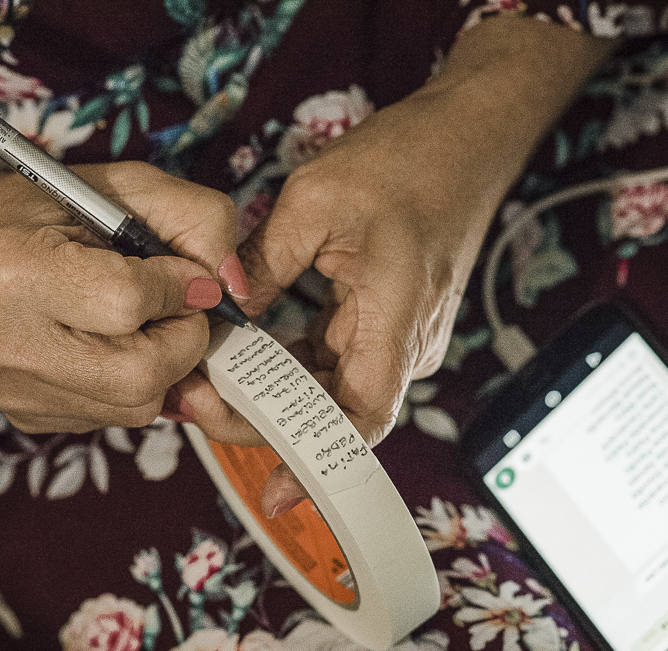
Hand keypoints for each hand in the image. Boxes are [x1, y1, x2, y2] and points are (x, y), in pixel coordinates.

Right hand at [0, 136, 239, 432]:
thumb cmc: (54, 214)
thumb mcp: (128, 186)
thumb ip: (198, 219)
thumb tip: (231, 290)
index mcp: (14, 269)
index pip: (129, 302)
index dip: (179, 289)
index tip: (189, 277)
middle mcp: (2, 341)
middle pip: (139, 374)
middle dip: (181, 342)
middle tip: (177, 311)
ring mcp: (11, 390)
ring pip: (137, 405)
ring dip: (164, 366)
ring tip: (144, 326)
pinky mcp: (27, 418)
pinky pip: (117, 418)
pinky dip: (136, 384)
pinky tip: (114, 348)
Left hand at [196, 16, 612, 515]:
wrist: (469, 137)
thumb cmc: (410, 161)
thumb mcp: (317, 201)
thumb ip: (265, 263)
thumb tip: (225, 311)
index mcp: (394, 322)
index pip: (359, 420)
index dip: (318, 464)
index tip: (274, 495)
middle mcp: (404, 343)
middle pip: (335, 413)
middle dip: (266, 418)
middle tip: (198, 398)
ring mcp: (400, 334)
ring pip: (332, 389)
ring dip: (276, 391)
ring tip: (210, 374)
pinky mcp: (390, 320)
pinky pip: (337, 359)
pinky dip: (293, 363)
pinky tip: (249, 350)